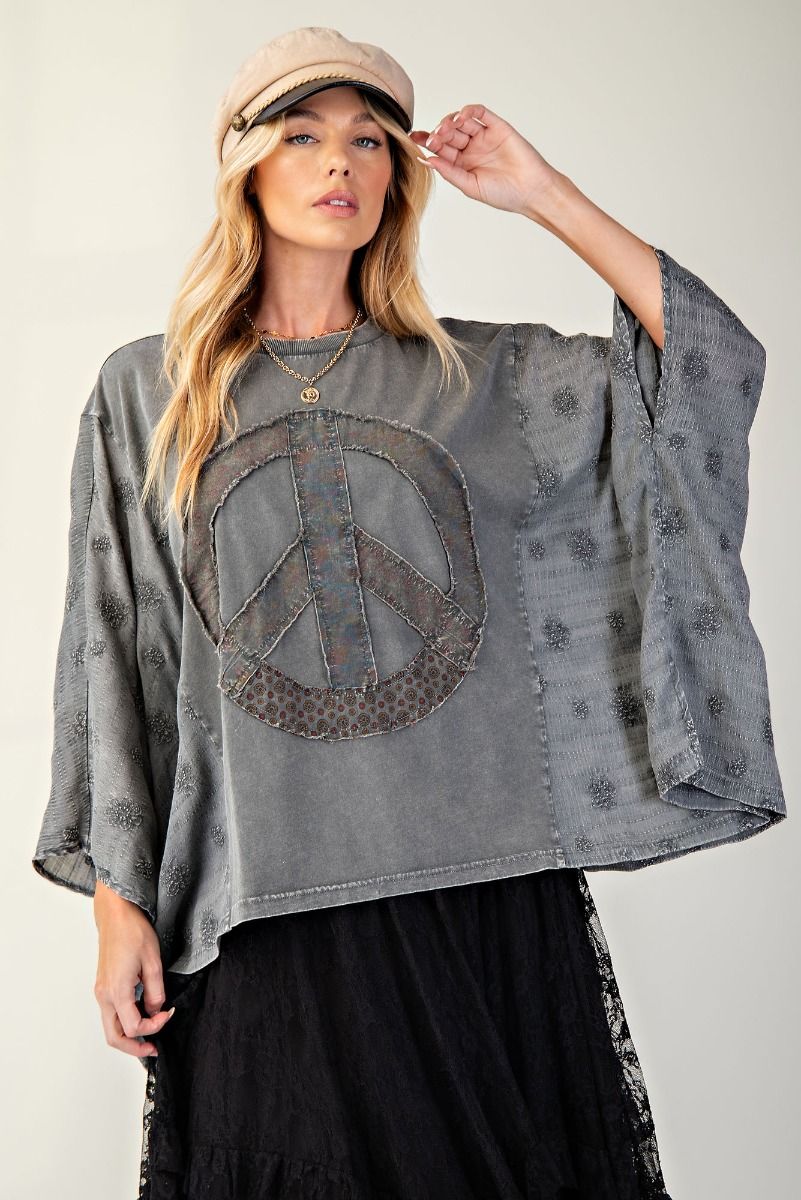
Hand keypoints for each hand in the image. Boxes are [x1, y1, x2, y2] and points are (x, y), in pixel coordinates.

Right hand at [93, 884, 174, 1058]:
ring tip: (149, 1035)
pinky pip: (110, 1013)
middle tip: (153, 1049)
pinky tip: (140, 1015)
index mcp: (116, 991)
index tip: (168, 1014)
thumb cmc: (133, 931)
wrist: (116, 913)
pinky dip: (123, 1022)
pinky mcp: (103, 985)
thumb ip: (156, 991)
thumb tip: (156, 1010)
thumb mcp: (153, 961)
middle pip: (114, 1036)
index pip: (133, 1027)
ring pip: (110, 1027)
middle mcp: (104, 995)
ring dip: (128, 1036)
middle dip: (133, 1047)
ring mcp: (101, 991)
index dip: (154, 1027)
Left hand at [409, 104, 559, 218]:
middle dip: (437, 134)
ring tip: (445, 130)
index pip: (440, 149)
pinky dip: (469, 111)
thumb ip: (449, 172)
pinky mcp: (497, 127)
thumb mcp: (470, 186)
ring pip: (461, 122)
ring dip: (450, 122)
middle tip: (432, 139)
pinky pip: (480, 113)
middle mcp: (471, 149)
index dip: (426, 143)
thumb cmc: (503, 194)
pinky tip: (460, 117)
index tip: (413, 139)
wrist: (531, 191)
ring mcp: (484, 137)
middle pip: (448, 134)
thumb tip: (426, 159)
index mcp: (462, 164)